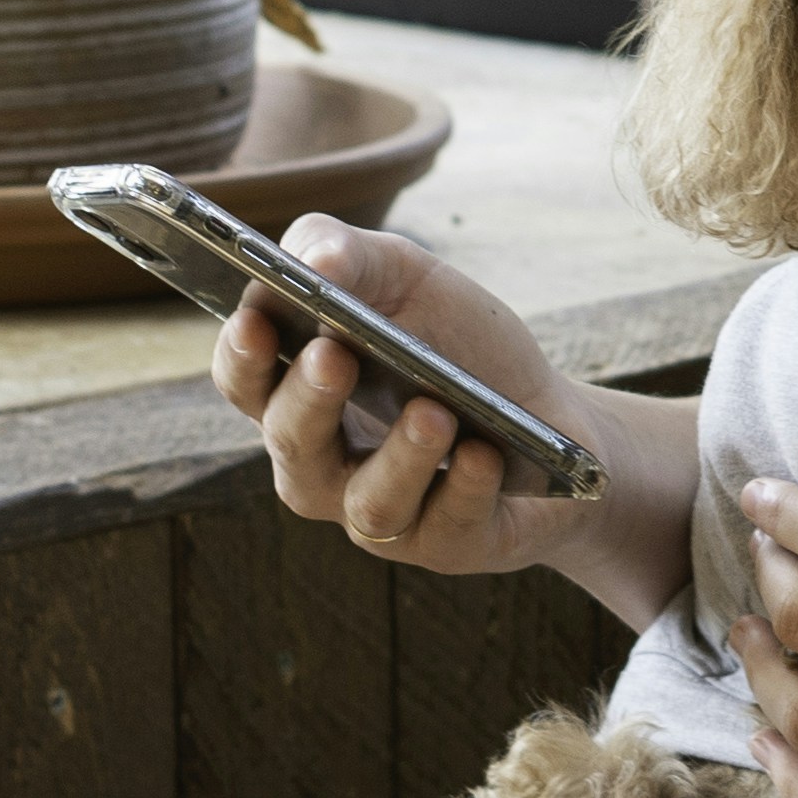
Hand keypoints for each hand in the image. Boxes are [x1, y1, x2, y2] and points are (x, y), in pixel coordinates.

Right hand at [219, 217, 589, 582]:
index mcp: (299, 393)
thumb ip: (348, 254)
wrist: (554, 419)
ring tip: (434, 411)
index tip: (256, 320)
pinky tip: (484, 455)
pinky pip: (445, 528)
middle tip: (335, 354)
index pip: (245, 382)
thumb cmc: (456, 345)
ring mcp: (382, 511)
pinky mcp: (447, 543)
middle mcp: (324, 463)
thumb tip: (315, 262)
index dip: (243, 356)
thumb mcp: (406, 278)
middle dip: (309, 400)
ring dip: (399, 456)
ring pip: (369, 503)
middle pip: (292, 444)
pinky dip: (465, 487)